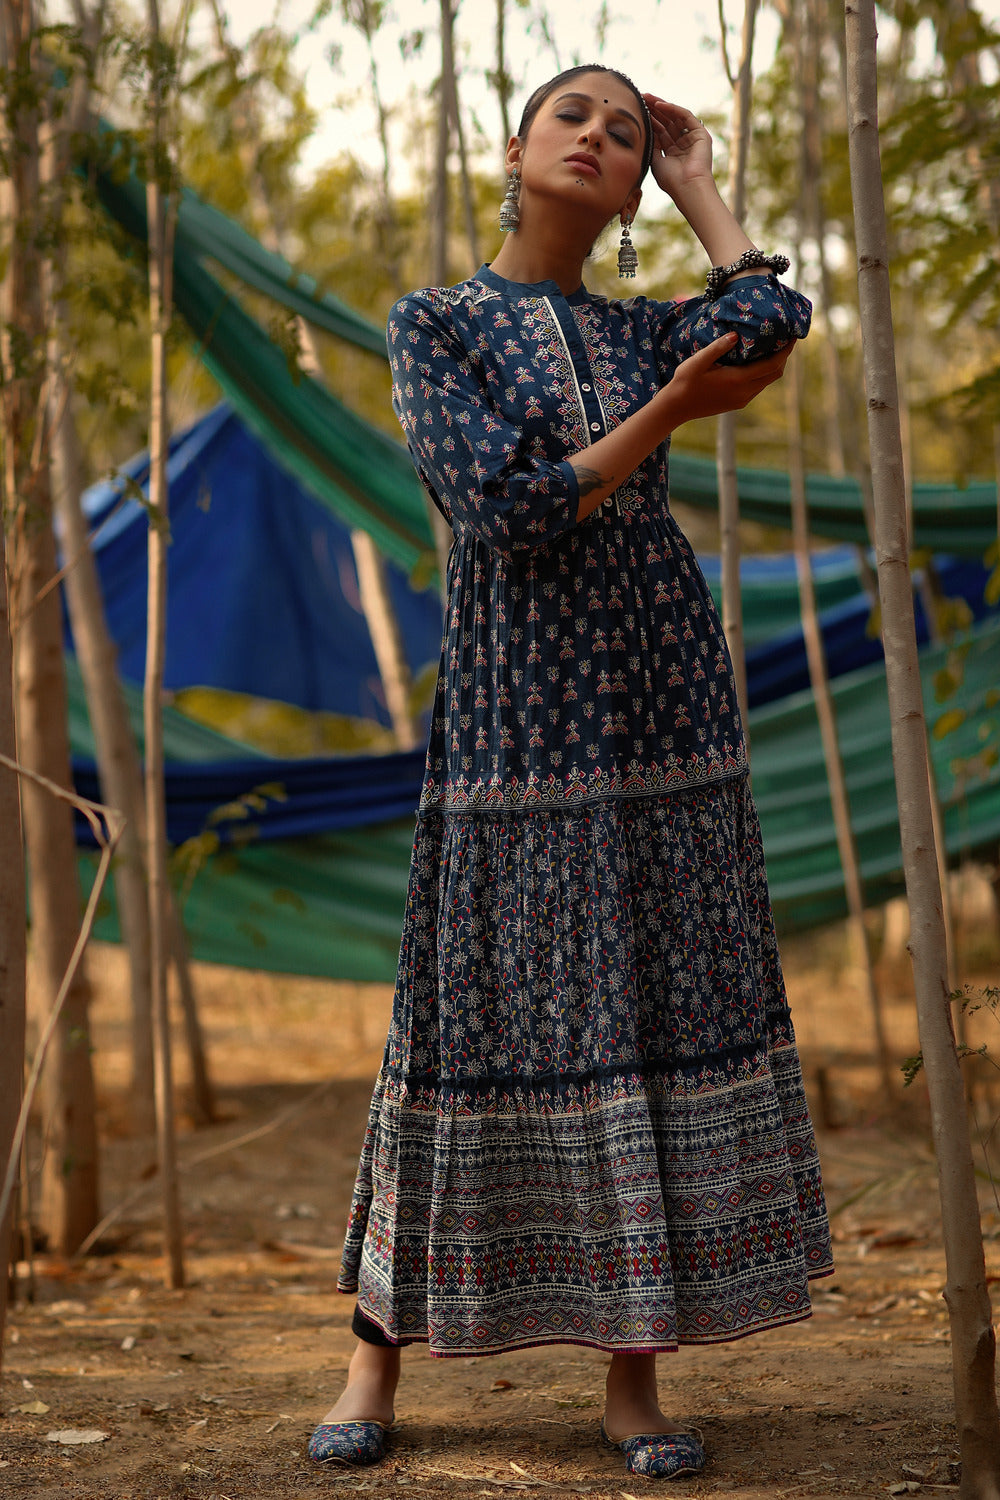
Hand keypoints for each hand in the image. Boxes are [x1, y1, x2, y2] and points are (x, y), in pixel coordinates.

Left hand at [642, 95, 714, 199]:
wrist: (688, 187)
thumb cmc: (671, 180)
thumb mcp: (656, 160)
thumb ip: (652, 145)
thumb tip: (642, 131)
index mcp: (672, 151)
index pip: (660, 131)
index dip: (649, 120)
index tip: (637, 110)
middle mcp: (682, 143)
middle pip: (666, 121)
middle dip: (653, 110)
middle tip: (641, 98)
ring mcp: (692, 137)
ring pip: (675, 116)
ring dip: (661, 106)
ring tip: (647, 98)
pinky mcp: (700, 134)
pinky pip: (685, 116)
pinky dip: (673, 109)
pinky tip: (660, 105)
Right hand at [664, 333, 794, 426]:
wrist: (676, 408)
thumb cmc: (684, 382)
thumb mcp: (697, 362)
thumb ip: (717, 348)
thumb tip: (735, 335)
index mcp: (738, 380)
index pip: (772, 364)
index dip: (786, 351)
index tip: (793, 337)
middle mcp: (744, 392)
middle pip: (775, 374)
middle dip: (783, 357)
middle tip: (785, 339)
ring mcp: (742, 399)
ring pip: (767, 382)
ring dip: (774, 366)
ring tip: (773, 348)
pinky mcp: (737, 403)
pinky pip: (758, 387)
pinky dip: (763, 374)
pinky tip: (757, 363)